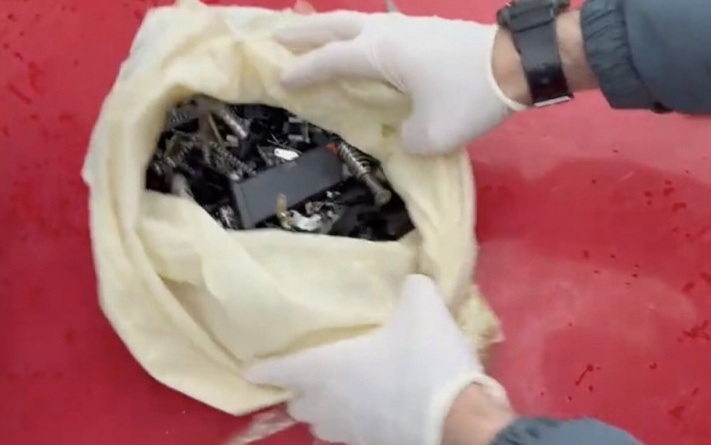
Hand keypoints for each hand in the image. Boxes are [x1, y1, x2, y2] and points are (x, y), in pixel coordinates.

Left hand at [244, 274, 511, 444]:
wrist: (460, 419)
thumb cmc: (426, 361)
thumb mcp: (423, 306)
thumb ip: (411, 287)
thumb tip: (411, 281)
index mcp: (326, 368)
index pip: (280, 369)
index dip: (263, 368)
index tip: (250, 369)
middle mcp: (329, 403)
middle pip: (297, 402)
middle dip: (299, 389)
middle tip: (312, 372)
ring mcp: (350, 431)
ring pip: (321, 423)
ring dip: (323, 408)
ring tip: (339, 391)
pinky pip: (349, 434)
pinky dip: (352, 421)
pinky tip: (373, 405)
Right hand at [273, 11, 527, 154]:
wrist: (516, 63)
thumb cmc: (469, 97)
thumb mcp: (432, 135)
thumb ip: (408, 139)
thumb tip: (406, 134)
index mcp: (380, 53)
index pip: (331, 60)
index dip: (303, 70)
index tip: (281, 78)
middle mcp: (389, 32)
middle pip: (337, 24)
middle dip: (305, 30)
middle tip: (278, 34)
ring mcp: (410, 26)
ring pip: (360, 20)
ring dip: (333, 26)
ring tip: (317, 34)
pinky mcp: (428, 30)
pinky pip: (381, 26)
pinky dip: (361, 32)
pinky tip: (366, 43)